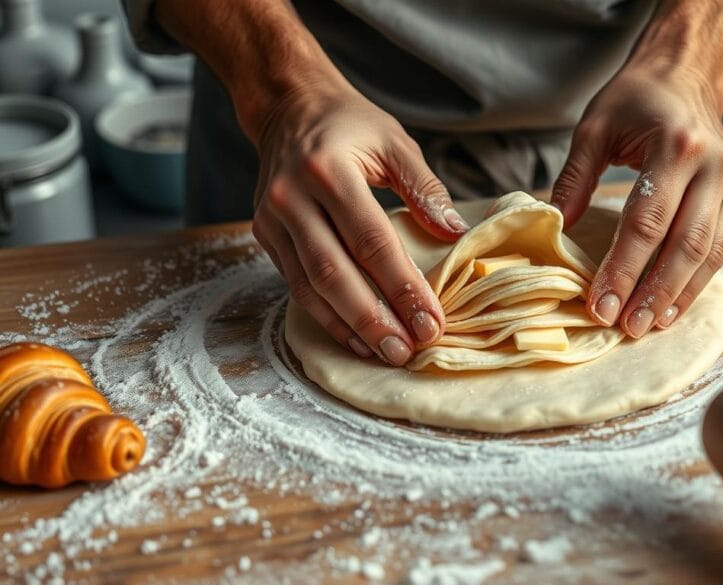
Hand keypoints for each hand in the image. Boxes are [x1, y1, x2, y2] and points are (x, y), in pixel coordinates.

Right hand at [251, 77, 469, 365]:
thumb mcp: (395, 141)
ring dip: (350, 326)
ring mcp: (272, 219)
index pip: (371, 241)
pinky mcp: (264, 235)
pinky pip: (296, 285)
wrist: (288, 107)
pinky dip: (326, 316)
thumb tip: (455, 233)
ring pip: (311, 287)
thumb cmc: (349, 124)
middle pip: (336, 273)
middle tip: (407, 350)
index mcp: (328, 170)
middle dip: (375, 319)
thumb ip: (426, 188)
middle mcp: (293, 198)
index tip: (431, 320)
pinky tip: (355, 337)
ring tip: (385, 353)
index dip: (402, 286)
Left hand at [551, 68, 722, 337]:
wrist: (686, 74)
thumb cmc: (635, 100)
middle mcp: (714, 167)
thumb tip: (554, 226)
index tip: (599, 304)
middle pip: (683, 245)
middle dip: (652, 292)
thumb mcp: (594, 127)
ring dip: (677, 296)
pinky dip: (695, 283)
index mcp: (677, 146)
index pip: (647, 221)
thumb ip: (574, 177)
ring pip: (708, 254)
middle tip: (625, 327)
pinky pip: (719, 249)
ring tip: (647, 326)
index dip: (623, 268)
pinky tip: (670, 307)